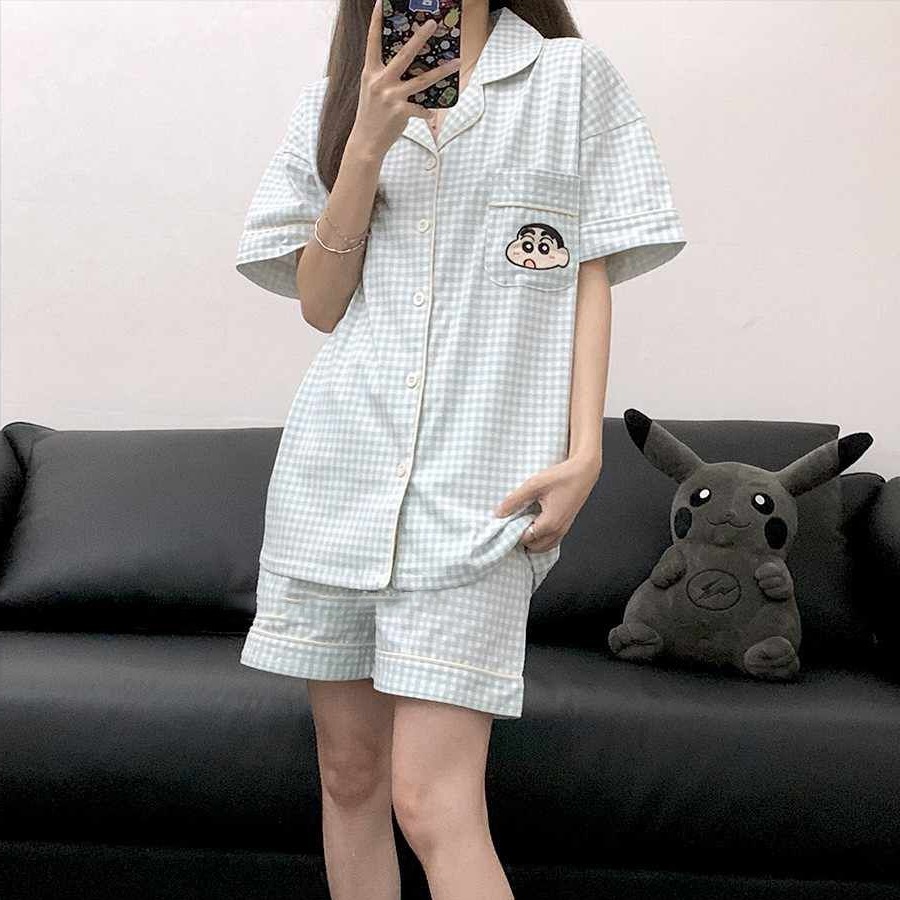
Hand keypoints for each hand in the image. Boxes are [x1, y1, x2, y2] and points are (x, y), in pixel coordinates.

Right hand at [348, 2, 461, 159]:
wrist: (366, 141)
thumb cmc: (371, 114)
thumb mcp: (372, 90)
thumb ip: (383, 75)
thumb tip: (406, 65)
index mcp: (370, 72)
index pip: (373, 42)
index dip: (376, 22)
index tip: (381, 4)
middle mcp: (380, 81)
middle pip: (404, 54)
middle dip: (420, 37)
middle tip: (433, 23)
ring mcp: (391, 96)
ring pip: (422, 80)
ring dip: (442, 70)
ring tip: (457, 61)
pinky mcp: (401, 111)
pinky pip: (421, 108)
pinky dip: (427, 111)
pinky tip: (430, 114)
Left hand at [493, 453, 602, 552]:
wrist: (584, 471)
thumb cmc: (562, 477)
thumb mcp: (533, 485)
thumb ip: (515, 500)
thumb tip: (499, 513)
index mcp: (549, 524)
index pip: (525, 539)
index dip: (513, 533)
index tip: (504, 524)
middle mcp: (558, 530)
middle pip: (534, 547)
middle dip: (521, 540)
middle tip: (511, 526)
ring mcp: (564, 529)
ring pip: (544, 546)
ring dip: (532, 541)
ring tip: (521, 526)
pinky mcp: (567, 524)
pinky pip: (552, 540)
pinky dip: (541, 538)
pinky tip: (534, 525)